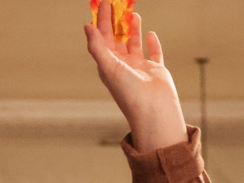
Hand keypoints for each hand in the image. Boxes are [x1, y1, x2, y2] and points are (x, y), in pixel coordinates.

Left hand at [83, 0, 187, 152]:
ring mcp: (139, 68)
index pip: (102, 39)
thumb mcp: (108, 67)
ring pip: (134, 44)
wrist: (153, 110)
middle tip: (115, 3)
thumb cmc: (129, 93)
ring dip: (133, 30)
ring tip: (132, 14)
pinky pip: (154, 53)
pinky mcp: (156, 70)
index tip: (103, 5)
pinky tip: (150, 33)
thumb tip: (87, 27)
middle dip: (115, 21)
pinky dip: (152, 43)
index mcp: (109, 66)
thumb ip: (97, 47)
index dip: (101, 22)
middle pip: (117, 39)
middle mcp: (123, 66)